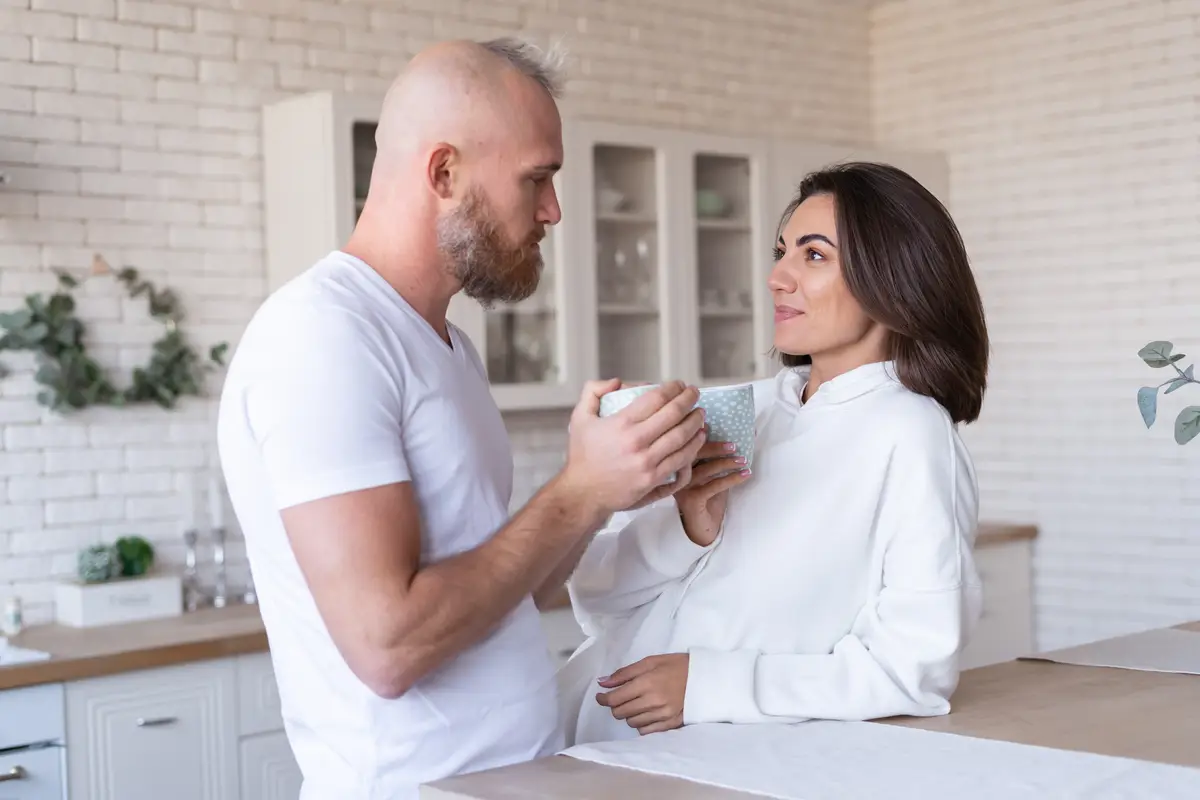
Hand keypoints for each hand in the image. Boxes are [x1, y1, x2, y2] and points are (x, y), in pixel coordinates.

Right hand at [558, 379, 706, 516]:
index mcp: (621, 423)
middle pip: (674, 414)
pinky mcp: (653, 479)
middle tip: (694, 393)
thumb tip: (617, 382)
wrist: (583, 493)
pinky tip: (699, 437)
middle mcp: (636, 441)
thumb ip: (593, 392)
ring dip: (695, 422)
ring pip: (682, 437)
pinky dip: (694, 446)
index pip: (656, 398)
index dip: (672, 388)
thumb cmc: (583, 455)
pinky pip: (681, 459)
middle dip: (689, 399)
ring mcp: (647, 462)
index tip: (679, 385)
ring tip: (700, 413)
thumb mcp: (579, 418)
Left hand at [596, 654, 688, 734]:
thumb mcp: (651, 661)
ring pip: (632, 723)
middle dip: (616, 706)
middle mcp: (653, 701)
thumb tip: (602, 682)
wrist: (705, 677)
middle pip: (621, 713)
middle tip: (621, 698)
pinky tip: (646, 713)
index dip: (603, 699)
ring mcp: (663, 715)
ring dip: (629, 714)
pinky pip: (646, 731)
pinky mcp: (671, 725)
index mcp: (647, 683)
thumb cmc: (676, 665)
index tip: (601, 696)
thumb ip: (625, 673)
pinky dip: (641, 724)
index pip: (615, 698)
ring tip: (637, 703)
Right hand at [675, 440, 751, 546]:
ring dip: (727, 463)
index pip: (689, 443)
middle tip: (735, 444)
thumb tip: (745, 435)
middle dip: (716, 446)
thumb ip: (721, 457)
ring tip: (744, 460)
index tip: (724, 427)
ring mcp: (683, 487)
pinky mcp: (692, 500)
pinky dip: (732, 478)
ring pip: (706, 469)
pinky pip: (714, 485)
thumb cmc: (709, 499)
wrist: (703, 528)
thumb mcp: (715, 474)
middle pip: (694, 453)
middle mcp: (677, 474)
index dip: (705, 434)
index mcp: (679, 463)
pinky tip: (745, 475)